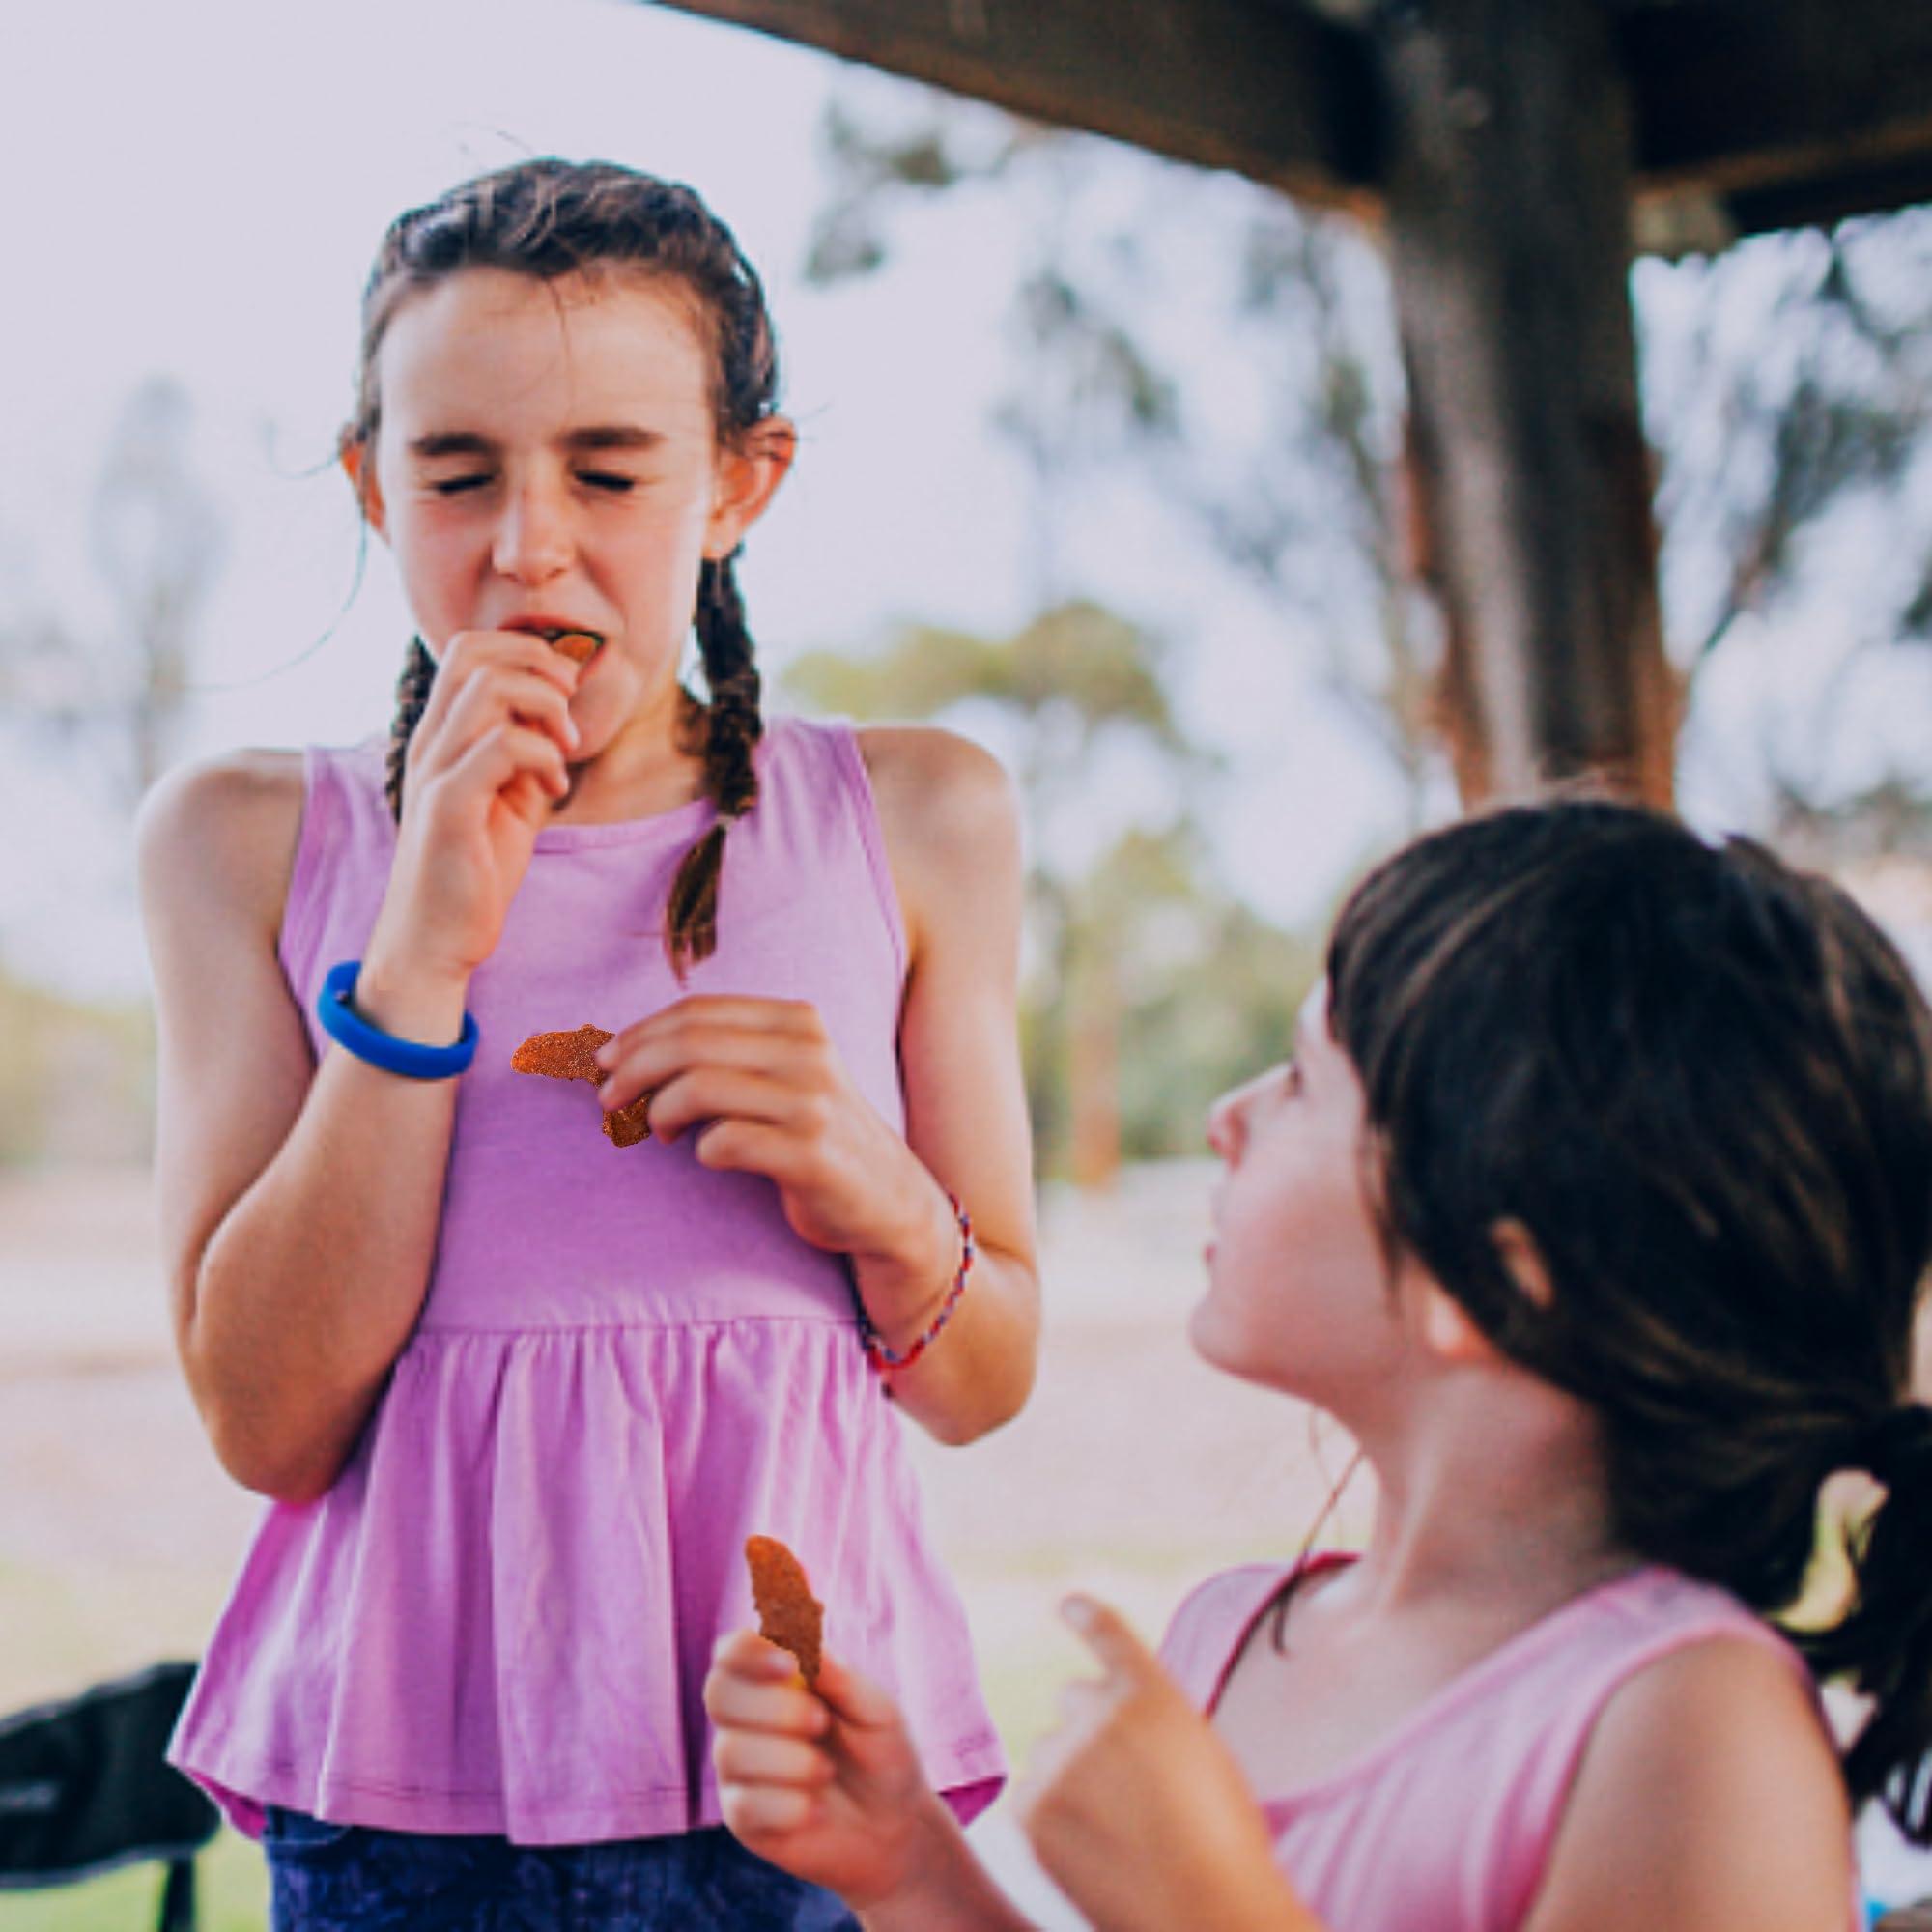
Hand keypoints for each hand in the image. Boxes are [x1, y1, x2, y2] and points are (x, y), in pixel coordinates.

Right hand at [368, 630, 580, 983]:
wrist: (436, 938)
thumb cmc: (475, 868)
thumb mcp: (512, 796)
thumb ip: (530, 750)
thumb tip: (562, 709)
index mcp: (441, 735)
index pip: (468, 648)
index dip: (524, 650)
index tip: (563, 694)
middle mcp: (429, 743)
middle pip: (474, 651)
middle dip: (540, 665)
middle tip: (568, 715)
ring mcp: (434, 771)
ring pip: (489, 688)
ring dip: (546, 709)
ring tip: (565, 751)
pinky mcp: (449, 807)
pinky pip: (501, 747)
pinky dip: (543, 757)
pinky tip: (554, 792)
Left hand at [597, 997, 941, 1264]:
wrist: (888, 1199)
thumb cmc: (815, 1133)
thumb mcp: (784, 1074)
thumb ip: (725, 1053)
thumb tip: (625, 1051)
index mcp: (798, 1021)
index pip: (698, 1012)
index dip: (640, 1033)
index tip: (606, 1061)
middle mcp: (809, 1053)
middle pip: (691, 1043)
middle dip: (634, 1069)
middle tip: (609, 1099)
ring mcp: (813, 1103)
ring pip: (700, 1086)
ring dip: (660, 1110)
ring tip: (659, 1130)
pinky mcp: (810, 1154)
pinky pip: (726, 1142)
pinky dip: (702, 1150)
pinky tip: (710, 1157)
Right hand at [706, 1630, 945, 1908]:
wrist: (891, 1824)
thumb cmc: (881, 1753)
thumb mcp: (875, 1711)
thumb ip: (840, 1678)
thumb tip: (804, 1643)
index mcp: (773, 1679)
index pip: (734, 1651)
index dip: (750, 1651)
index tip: (789, 1664)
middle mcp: (745, 1718)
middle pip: (719, 1693)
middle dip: (772, 1707)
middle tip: (819, 1722)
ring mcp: (738, 1768)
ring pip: (731, 1751)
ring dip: (788, 1760)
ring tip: (825, 1772)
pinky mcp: (741, 1817)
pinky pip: (745, 1804)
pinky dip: (787, 1806)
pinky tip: (814, 1809)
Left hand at [1015, 1598, 1317, 1931]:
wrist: (1208, 1911)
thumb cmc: (1225, 1846)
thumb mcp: (1206, 1758)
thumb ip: (1154, 1724)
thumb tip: (1109, 1717)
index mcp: (1153, 1695)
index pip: (1111, 1638)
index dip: (1088, 1617)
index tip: (1068, 1603)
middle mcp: (1100, 1714)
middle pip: (1073, 1699)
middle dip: (1087, 1727)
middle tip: (1120, 1783)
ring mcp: (1062, 1760)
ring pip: (1051, 1753)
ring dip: (1072, 1779)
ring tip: (1120, 1835)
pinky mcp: (1034, 1809)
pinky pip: (1031, 1798)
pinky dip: (1051, 1820)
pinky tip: (1092, 1853)